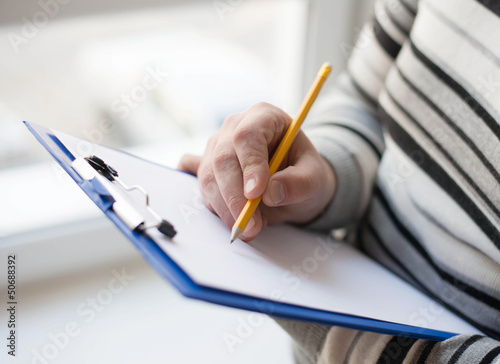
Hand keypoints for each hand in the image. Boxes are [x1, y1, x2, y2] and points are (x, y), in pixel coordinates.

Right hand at [178, 102, 335, 240]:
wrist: (293, 182)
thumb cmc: (304, 173)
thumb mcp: (315, 178)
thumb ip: (299, 183)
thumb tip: (271, 193)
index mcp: (264, 117)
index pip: (247, 136)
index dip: (249, 165)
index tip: (256, 194)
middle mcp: (234, 127)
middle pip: (223, 159)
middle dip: (235, 197)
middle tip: (252, 225)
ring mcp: (216, 147)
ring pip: (208, 177)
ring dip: (226, 208)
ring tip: (251, 228)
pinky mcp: (206, 167)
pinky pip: (202, 187)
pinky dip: (215, 207)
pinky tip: (232, 217)